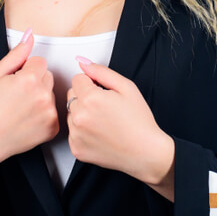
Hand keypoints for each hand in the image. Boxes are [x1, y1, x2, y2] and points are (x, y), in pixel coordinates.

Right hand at [0, 30, 57, 193]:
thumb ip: (16, 54)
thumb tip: (30, 35)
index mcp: (30, 79)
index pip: (40, 62)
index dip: (26, 71)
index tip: (15, 83)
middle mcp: (43, 95)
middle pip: (48, 77)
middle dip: (35, 82)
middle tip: (17, 96)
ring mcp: (49, 113)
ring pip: (51, 94)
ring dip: (40, 98)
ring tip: (21, 109)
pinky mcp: (53, 128)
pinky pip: (53, 111)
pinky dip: (44, 114)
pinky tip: (28, 119)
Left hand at [66, 58, 174, 199]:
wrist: (145, 152)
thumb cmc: (139, 121)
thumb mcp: (126, 87)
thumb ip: (102, 72)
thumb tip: (83, 63)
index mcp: (91, 99)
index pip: (77, 79)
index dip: (92, 83)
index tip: (104, 93)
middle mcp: (79, 117)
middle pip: (71, 95)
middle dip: (85, 97)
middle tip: (105, 107)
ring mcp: (76, 135)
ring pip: (71, 114)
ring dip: (82, 114)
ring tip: (103, 122)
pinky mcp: (76, 149)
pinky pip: (73, 132)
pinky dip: (83, 132)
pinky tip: (100, 134)